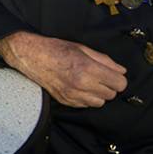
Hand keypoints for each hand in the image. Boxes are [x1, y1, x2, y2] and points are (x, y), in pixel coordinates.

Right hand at [0, 31, 126, 107]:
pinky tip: (79, 87)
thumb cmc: (56, 49)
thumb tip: (121, 70)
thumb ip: (104, 60)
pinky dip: (87, 98)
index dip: (119, 78)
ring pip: (100, 103)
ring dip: (98, 94)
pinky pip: (86, 105)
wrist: (31, 56)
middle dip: (109, 85)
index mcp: (88, 68)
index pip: (119, 83)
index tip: (114, 74)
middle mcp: (82, 84)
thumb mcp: (82, 48)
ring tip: (89, 82)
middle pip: (111, 94)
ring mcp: (73, 95)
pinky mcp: (66, 101)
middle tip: (99, 76)